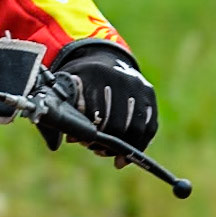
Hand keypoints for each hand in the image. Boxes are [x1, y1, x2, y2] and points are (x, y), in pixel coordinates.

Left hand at [39, 40, 157, 159]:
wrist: (104, 58)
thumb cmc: (81, 78)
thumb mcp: (68, 84)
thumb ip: (65, 107)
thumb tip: (66, 139)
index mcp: (97, 73)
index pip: (96, 111)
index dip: (88, 130)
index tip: (79, 140)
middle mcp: (122, 78)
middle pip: (118, 122)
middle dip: (105, 141)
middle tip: (92, 147)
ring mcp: (139, 86)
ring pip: (136, 128)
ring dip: (121, 147)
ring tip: (105, 152)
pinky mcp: (150, 95)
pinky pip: (150, 128)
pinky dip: (138, 146)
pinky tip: (124, 157)